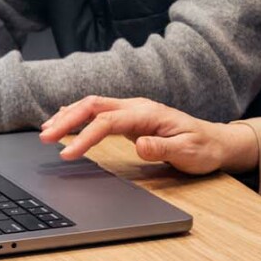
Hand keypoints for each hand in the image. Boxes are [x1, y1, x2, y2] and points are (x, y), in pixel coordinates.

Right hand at [38, 96, 259, 174]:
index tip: (67, 154)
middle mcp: (137, 107)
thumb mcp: (187, 152)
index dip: (85, 137)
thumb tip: (140, 145)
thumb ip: (162, 148)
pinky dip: (78, 114)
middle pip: (94, 106)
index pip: (107, 122)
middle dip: (67, 119)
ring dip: (69, 116)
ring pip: (93, 106)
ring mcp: (132, 110)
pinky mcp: (130, 118)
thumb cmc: (202, 148)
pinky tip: (64, 117)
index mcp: (147, 113)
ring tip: (47, 130)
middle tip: (44, 137)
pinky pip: (99, 112)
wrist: (215, 142)